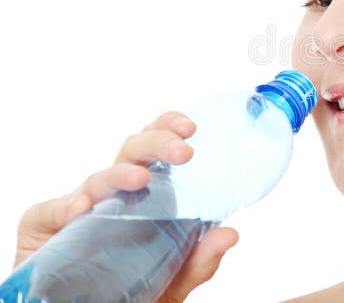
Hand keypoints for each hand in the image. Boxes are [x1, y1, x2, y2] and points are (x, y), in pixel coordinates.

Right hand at [13, 111, 238, 301]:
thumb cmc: (128, 291)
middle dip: (157, 142)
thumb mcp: (172, 283)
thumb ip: (199, 262)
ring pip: (99, 177)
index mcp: (145, 195)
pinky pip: (51, 210)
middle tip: (183, 151)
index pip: (157, 149)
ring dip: (120, 174)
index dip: (169, 129)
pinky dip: (65, 206)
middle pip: (133, 150)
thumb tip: (230, 234)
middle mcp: (114, 193)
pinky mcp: (43, 226)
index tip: (192, 127)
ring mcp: (79, 207)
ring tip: (139, 178)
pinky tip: (80, 210)